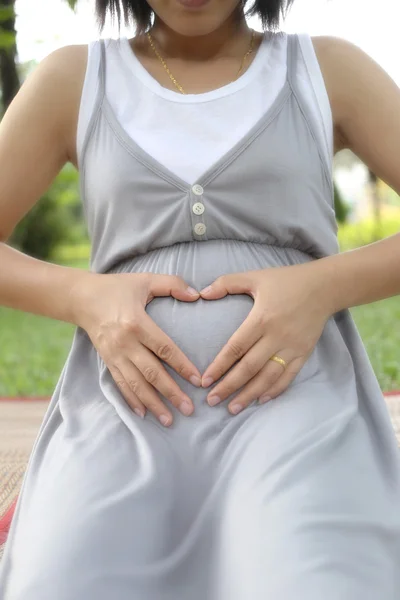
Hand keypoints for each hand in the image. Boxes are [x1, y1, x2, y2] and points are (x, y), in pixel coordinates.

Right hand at [72, 272, 201, 426]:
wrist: (82, 298)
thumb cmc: (117, 288)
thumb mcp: (145, 280)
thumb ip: (172, 284)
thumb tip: (196, 294)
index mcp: (137, 323)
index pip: (164, 349)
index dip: (182, 366)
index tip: (198, 380)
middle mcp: (125, 343)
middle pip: (152, 373)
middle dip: (171, 393)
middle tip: (190, 409)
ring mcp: (115, 355)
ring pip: (136, 384)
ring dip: (154, 403)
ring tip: (170, 419)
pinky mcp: (107, 361)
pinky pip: (121, 384)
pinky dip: (132, 400)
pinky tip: (143, 414)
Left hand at [199, 263, 332, 414]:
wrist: (325, 287)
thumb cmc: (286, 280)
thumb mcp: (255, 276)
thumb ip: (226, 283)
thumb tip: (201, 293)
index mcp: (262, 319)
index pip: (236, 348)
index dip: (219, 366)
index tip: (205, 381)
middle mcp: (276, 336)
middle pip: (249, 368)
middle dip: (229, 386)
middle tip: (211, 401)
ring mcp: (292, 347)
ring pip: (268, 377)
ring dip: (249, 394)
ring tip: (232, 408)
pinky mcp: (304, 353)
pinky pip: (288, 376)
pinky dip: (275, 390)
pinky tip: (260, 400)